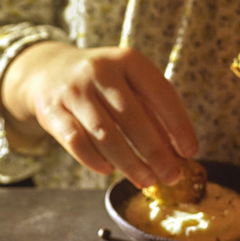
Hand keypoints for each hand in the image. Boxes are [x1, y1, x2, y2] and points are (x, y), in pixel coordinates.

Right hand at [0, 42, 197, 187]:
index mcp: (128, 60)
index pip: (160, 94)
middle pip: (132, 118)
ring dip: (129, 163)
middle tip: (172, 176)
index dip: (178, 125)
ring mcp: (74, 90)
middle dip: (156, 152)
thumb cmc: (104, 82)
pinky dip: (94, 160)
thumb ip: (153, 112)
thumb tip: (178, 151)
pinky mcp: (51, 110)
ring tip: (147, 180)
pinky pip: (76, 142)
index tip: (190, 152)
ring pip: (105, 134)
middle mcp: (101, 71)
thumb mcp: (130, 84)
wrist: (49, 69)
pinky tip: (109, 171)